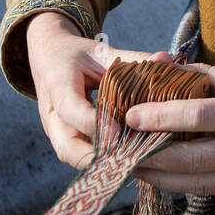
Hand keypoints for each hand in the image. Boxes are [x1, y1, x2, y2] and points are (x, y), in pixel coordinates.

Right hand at [26, 10, 173, 168]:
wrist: (48, 58)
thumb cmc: (77, 55)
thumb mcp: (102, 52)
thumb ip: (133, 59)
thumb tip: (167, 60)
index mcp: (57, 83)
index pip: (70, 108)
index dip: (94, 122)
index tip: (120, 129)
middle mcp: (51, 113)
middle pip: (66, 147)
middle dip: (97, 156)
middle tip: (130, 157)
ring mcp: (55, 130)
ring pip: (72, 156)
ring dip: (101, 162)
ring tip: (133, 161)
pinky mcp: (63, 138)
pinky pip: (79, 155)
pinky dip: (101, 159)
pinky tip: (127, 159)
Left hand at [129, 63, 214, 197]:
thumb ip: (204, 77)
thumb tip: (161, 69)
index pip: (198, 117)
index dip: (161, 118)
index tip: (130, 116)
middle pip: (190, 160)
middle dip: (149, 157)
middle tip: (117, 150)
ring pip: (194, 183)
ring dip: (158, 176)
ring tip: (130, 164)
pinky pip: (206, 189)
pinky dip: (179, 182)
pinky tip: (159, 174)